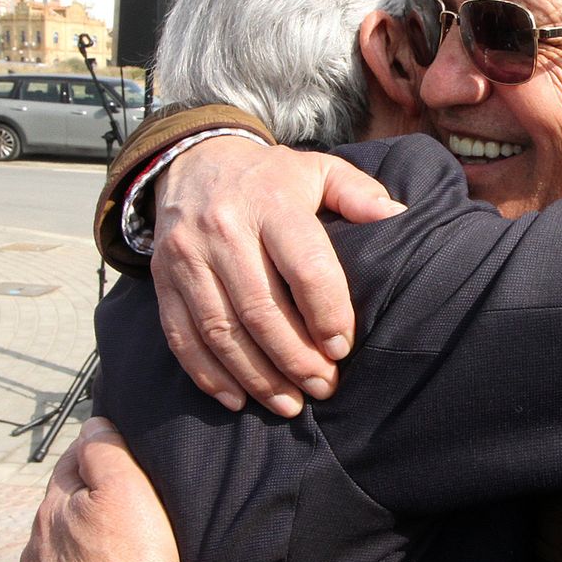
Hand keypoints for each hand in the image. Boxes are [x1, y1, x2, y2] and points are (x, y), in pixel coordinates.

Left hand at [20, 417, 180, 561]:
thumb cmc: (129, 560)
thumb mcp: (126, 490)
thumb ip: (105, 451)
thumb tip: (91, 424)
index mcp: (51, 507)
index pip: (72, 460)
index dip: (102, 455)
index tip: (130, 463)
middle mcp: (35, 544)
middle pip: (65, 507)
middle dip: (92, 504)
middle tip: (134, 511)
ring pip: (63, 550)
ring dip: (85, 546)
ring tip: (123, 556)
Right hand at [151, 137, 405, 415]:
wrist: (193, 158)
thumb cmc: (270, 177)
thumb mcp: (318, 171)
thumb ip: (358, 194)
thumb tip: (399, 217)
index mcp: (271, 202)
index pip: (304, 266)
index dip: (327, 313)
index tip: (343, 348)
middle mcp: (223, 228)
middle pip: (260, 309)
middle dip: (295, 359)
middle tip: (324, 387)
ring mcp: (186, 256)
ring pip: (221, 330)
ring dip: (257, 376)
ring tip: (289, 404)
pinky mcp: (162, 278)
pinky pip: (181, 336)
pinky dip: (208, 375)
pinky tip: (238, 399)